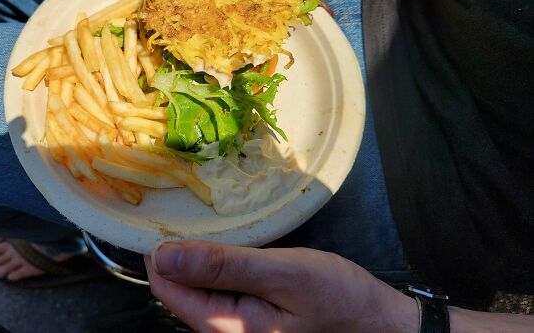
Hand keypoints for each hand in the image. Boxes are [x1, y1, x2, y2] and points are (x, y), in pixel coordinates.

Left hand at [146, 240, 417, 332]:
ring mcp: (235, 331)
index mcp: (223, 328)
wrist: (377, 324)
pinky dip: (219, 268)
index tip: (171, 218)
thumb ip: (221, 265)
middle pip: (178, 290)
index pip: (166, 288)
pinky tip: (233, 253)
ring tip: (217, 231)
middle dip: (183, 253)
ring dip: (202, 259)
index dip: (162, 250)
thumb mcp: (281, 273)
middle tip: (198, 217)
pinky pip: (217, 293)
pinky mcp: (247, 322)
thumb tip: (163, 255)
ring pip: (197, 289)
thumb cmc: (336, 297)